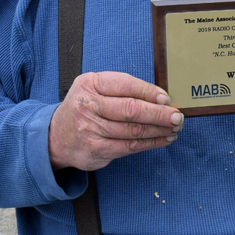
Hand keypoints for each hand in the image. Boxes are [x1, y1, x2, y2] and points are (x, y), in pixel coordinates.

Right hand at [49, 71, 183, 170]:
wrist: (56, 136)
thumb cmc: (84, 106)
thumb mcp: (94, 87)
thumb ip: (121, 88)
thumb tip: (159, 96)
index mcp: (89, 84)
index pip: (125, 85)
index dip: (148, 92)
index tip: (166, 98)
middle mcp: (88, 106)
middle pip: (131, 110)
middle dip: (159, 114)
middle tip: (177, 116)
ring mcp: (91, 130)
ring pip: (133, 131)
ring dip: (159, 130)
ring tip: (174, 128)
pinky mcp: (96, 151)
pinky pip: (129, 147)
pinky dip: (150, 143)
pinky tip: (163, 139)